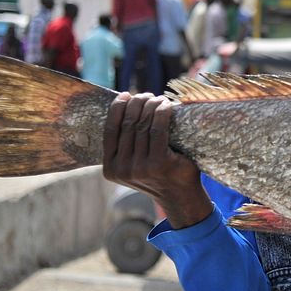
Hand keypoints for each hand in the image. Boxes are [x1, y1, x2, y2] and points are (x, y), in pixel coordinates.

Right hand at [102, 92, 211, 228]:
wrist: (181, 196)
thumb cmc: (159, 174)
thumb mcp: (133, 164)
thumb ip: (125, 146)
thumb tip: (124, 108)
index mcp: (111, 169)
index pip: (109, 131)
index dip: (117, 109)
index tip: (125, 95)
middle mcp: (122, 170)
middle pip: (127, 125)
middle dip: (136, 104)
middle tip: (146, 95)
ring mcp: (140, 168)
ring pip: (142, 125)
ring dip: (151, 105)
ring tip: (158, 98)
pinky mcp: (159, 163)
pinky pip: (158, 129)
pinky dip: (162, 113)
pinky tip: (167, 105)